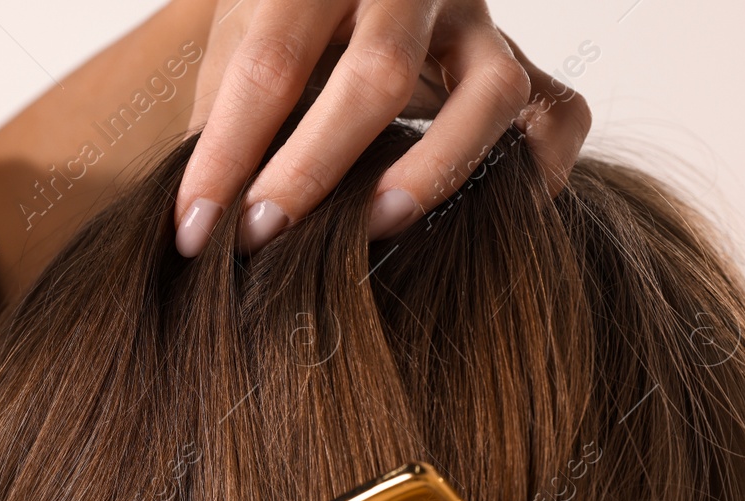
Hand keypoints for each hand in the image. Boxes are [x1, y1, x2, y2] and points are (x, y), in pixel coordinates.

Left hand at [172, 0, 592, 255]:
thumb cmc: (288, 28)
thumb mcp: (240, 43)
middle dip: (312, 167)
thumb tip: (186, 228)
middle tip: (262, 236)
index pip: (269, 63)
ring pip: (490, 91)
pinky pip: (558, 115)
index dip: (226, 155)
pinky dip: (534, 174)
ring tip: (376, 228)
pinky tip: (483, 218)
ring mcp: (477, 19)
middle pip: (377, 72)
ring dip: (431, 171)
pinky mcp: (523, 59)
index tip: (192, 232)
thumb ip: (223, 116)